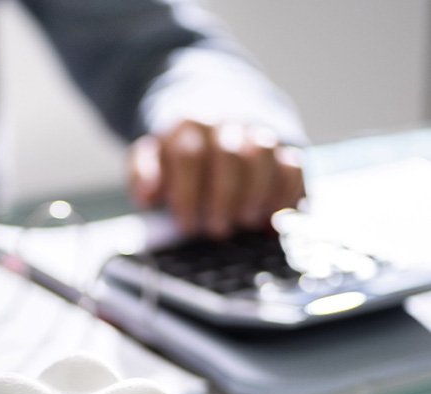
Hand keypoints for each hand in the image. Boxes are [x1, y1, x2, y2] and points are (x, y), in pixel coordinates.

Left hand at [128, 120, 304, 237]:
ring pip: (264, 156)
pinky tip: (270, 220)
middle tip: (216, 230)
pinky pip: (294, 167)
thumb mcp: (150, 160)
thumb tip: (147, 194)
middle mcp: (226, 125)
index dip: (187, 194)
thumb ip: (142, 174)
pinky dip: (285, 196)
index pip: (188, 156)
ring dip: (255, 194)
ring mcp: (258, 135)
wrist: (214, 121)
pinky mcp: (284, 150)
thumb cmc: (177, 157)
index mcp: (187, 127)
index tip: (186, 225)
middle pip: (229, 155)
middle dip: (223, 197)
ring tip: (244, 223)